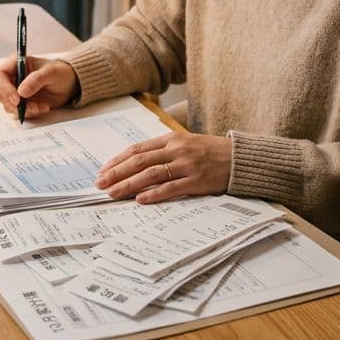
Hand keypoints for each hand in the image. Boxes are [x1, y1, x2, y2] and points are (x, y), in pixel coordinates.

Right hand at [0, 55, 77, 120]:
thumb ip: (36, 80)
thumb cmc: (60, 72)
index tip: (17, 99)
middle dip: (16, 104)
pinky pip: (19, 112)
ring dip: (24, 110)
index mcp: (16, 64)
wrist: (70, 84)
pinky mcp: (22, 103)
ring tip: (41, 107)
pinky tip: (43, 108)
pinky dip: (30, 113)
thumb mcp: (51, 72)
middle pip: (2, 94)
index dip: (4, 88)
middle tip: (33, 107)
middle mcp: (13, 78)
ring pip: (9, 105)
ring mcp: (16, 92)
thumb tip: (21, 92)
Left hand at [95, 133, 231, 203]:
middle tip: (100, 184)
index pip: (138, 149)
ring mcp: (187, 165)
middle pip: (139, 161)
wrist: (240, 159)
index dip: (118, 160)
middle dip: (117, 173)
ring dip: (129, 184)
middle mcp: (177, 150)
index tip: (103, 170)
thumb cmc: (211, 152)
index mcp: (172, 139)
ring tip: (113, 193)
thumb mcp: (186, 144)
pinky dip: (154, 194)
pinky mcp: (197, 181)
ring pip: (151, 174)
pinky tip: (140, 200)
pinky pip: (171, 188)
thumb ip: (163, 151)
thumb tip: (136, 163)